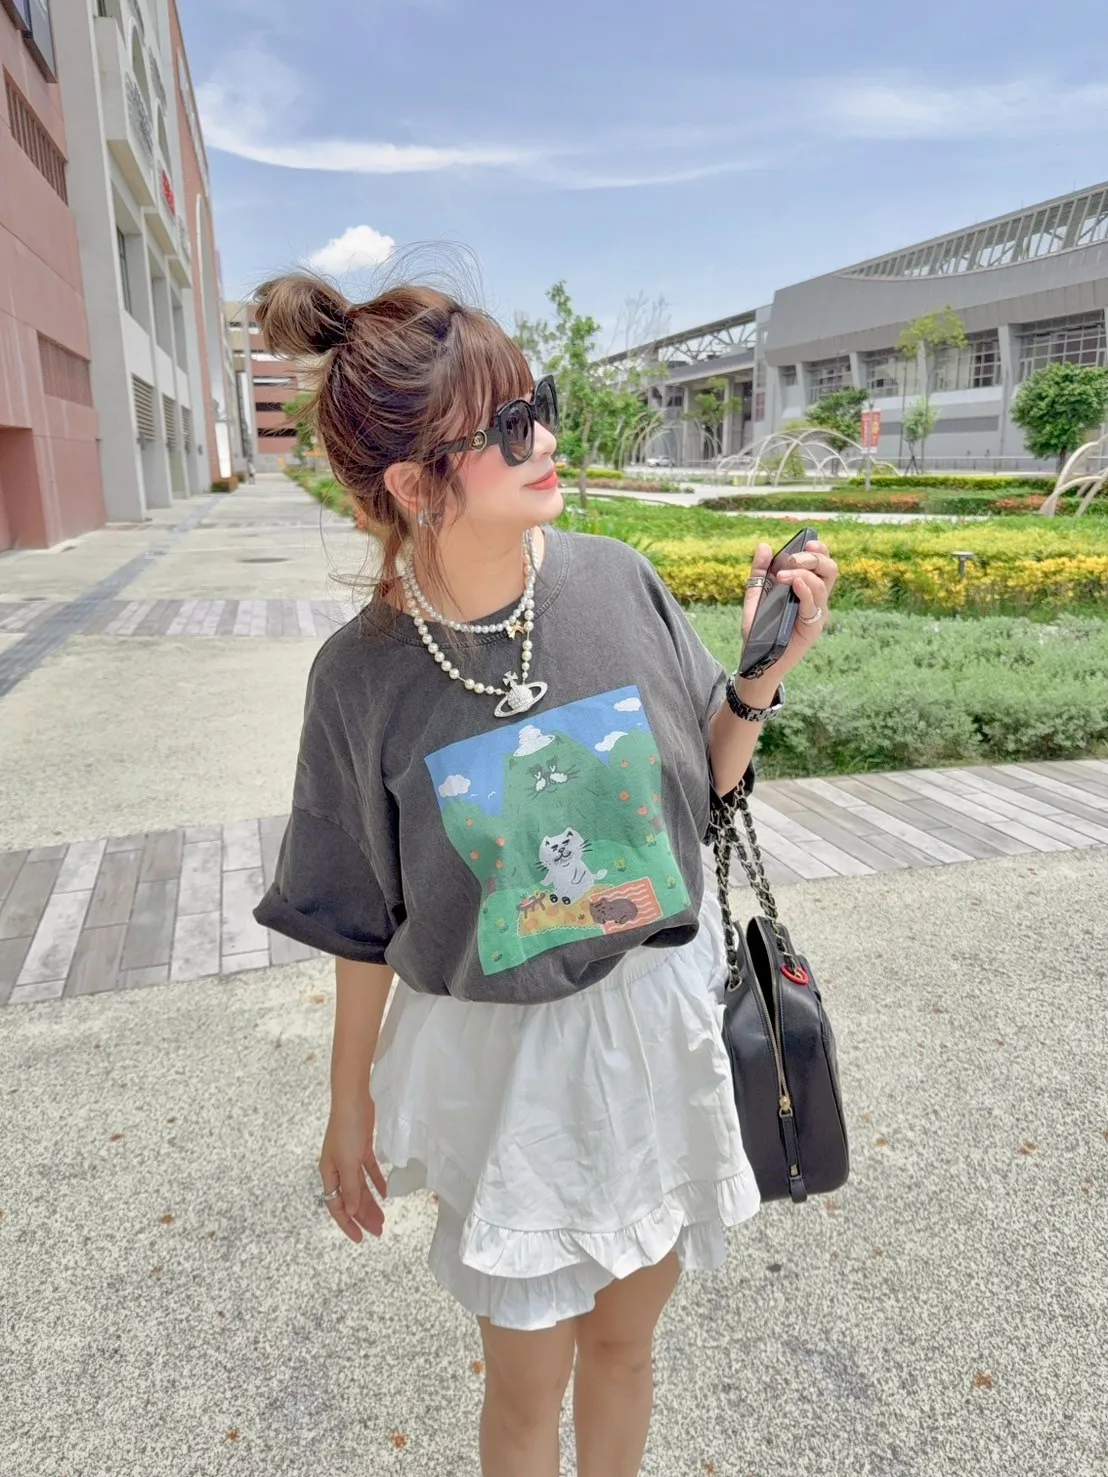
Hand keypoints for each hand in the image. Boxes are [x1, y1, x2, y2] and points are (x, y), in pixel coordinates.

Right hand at [319, 1090, 388, 1242]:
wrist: (354, 1098)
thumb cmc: (346, 1128)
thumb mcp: (347, 1162)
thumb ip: (350, 1188)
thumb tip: (350, 1212)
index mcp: (329, 1173)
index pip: (336, 1206)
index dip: (347, 1223)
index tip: (360, 1238)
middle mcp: (338, 1168)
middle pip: (351, 1199)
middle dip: (363, 1216)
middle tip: (379, 1230)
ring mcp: (350, 1158)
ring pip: (361, 1187)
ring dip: (371, 1203)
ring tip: (383, 1218)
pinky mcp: (362, 1148)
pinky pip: (370, 1171)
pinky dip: (377, 1182)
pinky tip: (386, 1193)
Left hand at [742, 537, 837, 678]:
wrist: (755, 660)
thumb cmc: (759, 630)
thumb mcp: (756, 596)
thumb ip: (760, 572)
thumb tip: (764, 546)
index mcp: (806, 588)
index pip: (822, 563)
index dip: (821, 550)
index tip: (809, 541)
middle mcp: (816, 599)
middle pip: (830, 569)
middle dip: (815, 557)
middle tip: (794, 558)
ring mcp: (816, 613)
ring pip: (823, 584)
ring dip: (804, 573)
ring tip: (784, 575)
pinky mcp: (812, 627)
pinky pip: (814, 604)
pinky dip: (806, 590)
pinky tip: (794, 583)